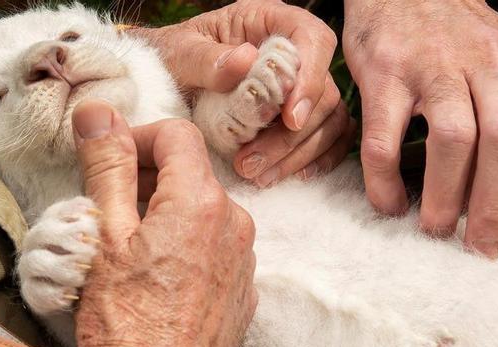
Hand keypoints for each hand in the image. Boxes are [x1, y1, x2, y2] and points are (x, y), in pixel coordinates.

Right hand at [4, 99, 256, 346]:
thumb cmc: (124, 324)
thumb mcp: (105, 236)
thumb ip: (108, 166)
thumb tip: (100, 113)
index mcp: (203, 203)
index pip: (177, 135)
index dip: (137, 137)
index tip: (109, 158)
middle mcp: (236, 227)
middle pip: (193, 176)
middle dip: (150, 179)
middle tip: (109, 208)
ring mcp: (245, 265)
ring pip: (205, 216)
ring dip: (169, 216)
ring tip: (130, 251)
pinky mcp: (243, 298)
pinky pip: (217, 254)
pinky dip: (189, 251)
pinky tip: (159, 282)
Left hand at [142, 0, 353, 182]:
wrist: (164, 82)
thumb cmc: (174, 59)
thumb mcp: (179, 54)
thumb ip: (206, 58)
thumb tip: (244, 60)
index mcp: (270, 21)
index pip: (313, 39)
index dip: (310, 78)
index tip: (289, 118)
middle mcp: (296, 51)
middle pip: (324, 91)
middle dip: (292, 134)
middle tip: (251, 162)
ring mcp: (304, 85)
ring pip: (330, 120)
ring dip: (298, 154)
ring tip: (257, 175)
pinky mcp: (305, 115)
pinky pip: (333, 137)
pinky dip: (318, 158)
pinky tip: (292, 175)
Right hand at [344, 0, 497, 257]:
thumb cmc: (458, 40)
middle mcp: (490, 64)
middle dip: (497, 208)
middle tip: (480, 248)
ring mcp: (435, 65)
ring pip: (453, 139)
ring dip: (445, 197)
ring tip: (435, 229)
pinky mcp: (386, 71)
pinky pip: (385, 137)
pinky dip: (386, 180)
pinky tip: (389, 203)